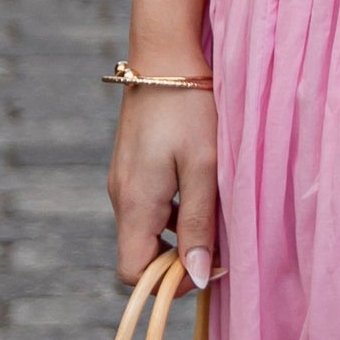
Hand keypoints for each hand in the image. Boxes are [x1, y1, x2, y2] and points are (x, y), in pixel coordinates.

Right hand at [108, 83, 218, 292]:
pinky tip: (200, 189)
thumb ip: (198, 225)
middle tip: (218, 242)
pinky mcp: (131, 168)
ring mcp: (123, 182)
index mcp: (136, 203)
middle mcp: (121, 198)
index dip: (168, 283)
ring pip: (146, 232)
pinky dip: (172, 213)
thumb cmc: (190, 109)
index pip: (134, 273)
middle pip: (139, 255)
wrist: (165, 56)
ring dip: (178, 235)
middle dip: (177, 260)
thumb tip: (197, 278)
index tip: (206, 267)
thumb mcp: (204, 169)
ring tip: (214, 210)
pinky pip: (148, 208)